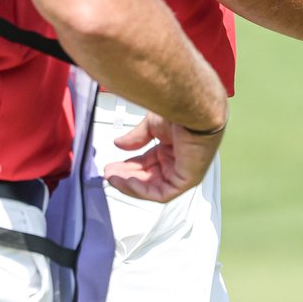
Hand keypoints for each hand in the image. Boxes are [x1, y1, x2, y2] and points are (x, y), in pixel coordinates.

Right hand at [102, 112, 225, 202]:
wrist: (193, 109)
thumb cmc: (181, 111)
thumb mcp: (151, 124)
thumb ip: (136, 138)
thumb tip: (118, 144)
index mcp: (172, 147)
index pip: (147, 163)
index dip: (128, 166)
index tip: (112, 166)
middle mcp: (178, 161)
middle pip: (148, 177)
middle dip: (126, 177)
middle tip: (108, 175)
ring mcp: (183, 172)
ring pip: (152, 187)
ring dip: (131, 185)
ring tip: (113, 179)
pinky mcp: (187, 181)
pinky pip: (162, 193)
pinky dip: (143, 191)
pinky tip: (128, 182)